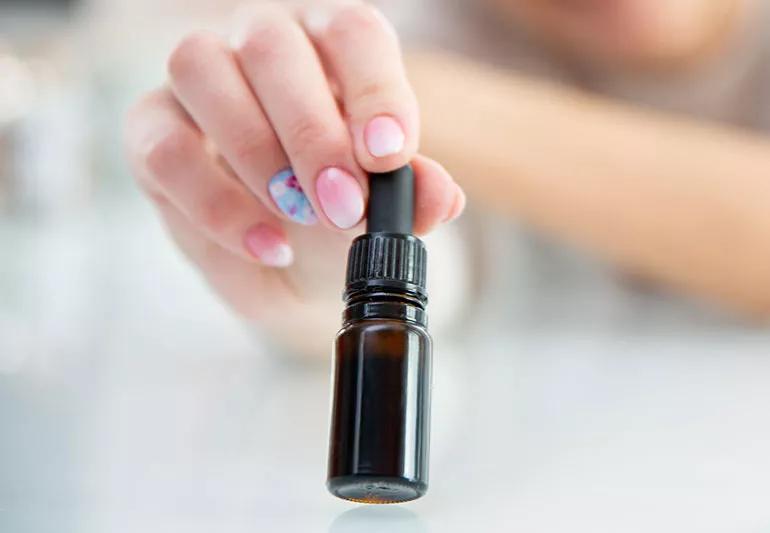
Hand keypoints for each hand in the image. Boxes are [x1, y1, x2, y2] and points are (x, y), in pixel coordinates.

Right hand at [125, 1, 464, 348]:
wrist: (291, 266)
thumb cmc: (339, 219)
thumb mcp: (379, 214)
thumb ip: (409, 196)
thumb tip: (439, 196)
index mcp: (330, 49)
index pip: (352, 33)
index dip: (373, 89)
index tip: (387, 155)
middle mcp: (261, 46)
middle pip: (272, 46)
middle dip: (311, 133)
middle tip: (343, 205)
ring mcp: (200, 81)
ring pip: (201, 69)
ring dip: (255, 153)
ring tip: (298, 218)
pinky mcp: (151, 131)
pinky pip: (166, 150)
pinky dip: (215, 203)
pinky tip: (265, 245)